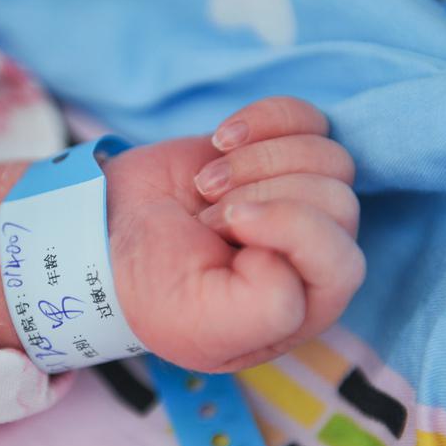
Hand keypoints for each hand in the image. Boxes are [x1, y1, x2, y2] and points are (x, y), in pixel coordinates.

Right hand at [105, 97, 364, 372]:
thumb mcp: (205, 326)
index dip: (290, 229)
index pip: (342, 261)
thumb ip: (272, 307)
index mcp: (304, 306)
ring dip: (255, 160)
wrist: (103, 234)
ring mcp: (300, 200)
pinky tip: (219, 140)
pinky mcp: (279, 153)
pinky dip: (264, 119)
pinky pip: (309, 120)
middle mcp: (312, 254)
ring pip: (329, 157)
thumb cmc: (151, 288)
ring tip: (205, 184)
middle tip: (205, 215)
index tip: (226, 223)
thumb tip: (298, 252)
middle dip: (260, 195)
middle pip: (337, 201)